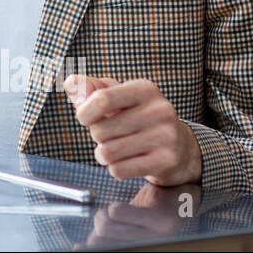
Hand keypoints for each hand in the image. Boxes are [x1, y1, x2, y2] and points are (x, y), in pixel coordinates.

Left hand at [63, 75, 202, 186]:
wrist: (182, 148)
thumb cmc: (139, 119)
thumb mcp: (118, 97)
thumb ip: (89, 89)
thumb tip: (71, 83)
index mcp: (145, 89)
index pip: (102, 99)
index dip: (84, 112)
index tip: (84, 117)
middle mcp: (159, 110)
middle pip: (100, 130)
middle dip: (97, 136)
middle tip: (111, 135)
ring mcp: (165, 137)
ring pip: (107, 152)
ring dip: (104, 154)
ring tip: (116, 149)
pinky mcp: (165, 161)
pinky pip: (119, 170)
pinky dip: (116, 168)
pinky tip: (128, 161)